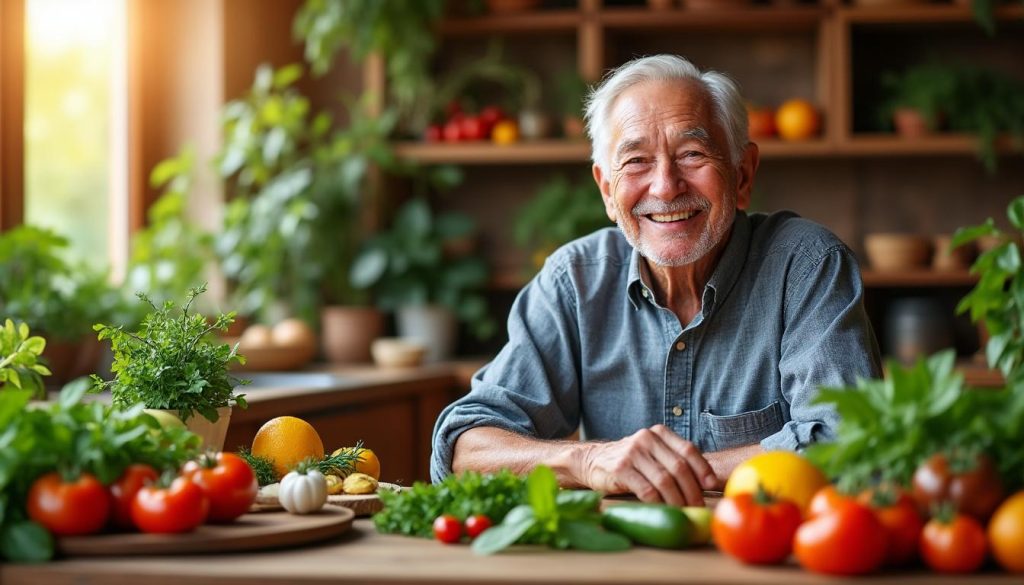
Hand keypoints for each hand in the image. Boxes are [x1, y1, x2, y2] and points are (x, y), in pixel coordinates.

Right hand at [577, 425, 717, 505]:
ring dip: (677, 500)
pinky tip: (662, 510)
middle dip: (692, 490)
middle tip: (697, 506)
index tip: (710, 485)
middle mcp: (647, 439)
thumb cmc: (630, 461)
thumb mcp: (652, 452)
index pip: (688, 449)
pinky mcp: (621, 469)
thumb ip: (673, 459)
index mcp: (659, 433)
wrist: (592, 460)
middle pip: (678, 467)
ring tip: (682, 511)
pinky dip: (658, 503)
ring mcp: (633, 453)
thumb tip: (706, 481)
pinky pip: (646, 490)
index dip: (702, 468)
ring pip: (664, 480)